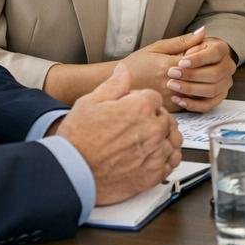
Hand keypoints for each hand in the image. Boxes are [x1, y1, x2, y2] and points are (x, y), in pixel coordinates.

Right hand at [56, 64, 182, 204]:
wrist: (72, 173)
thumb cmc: (77, 140)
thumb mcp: (89, 102)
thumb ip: (113, 85)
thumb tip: (123, 71)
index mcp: (140, 107)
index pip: (154, 97)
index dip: (141, 102)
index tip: (131, 109)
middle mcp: (153, 129)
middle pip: (166, 118)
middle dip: (153, 119)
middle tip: (136, 127)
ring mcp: (156, 152)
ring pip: (173, 139)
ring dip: (163, 138)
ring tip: (147, 141)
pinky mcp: (155, 174)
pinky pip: (172, 161)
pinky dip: (167, 158)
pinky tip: (154, 156)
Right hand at [121, 28, 208, 102]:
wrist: (119, 84)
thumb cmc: (137, 64)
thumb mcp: (157, 48)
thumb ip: (182, 41)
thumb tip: (203, 31)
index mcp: (167, 65)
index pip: (196, 61)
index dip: (203, 56)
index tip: (203, 52)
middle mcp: (169, 83)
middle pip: (199, 77)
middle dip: (206, 70)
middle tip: (206, 64)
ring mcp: (169, 97)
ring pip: (198, 92)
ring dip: (202, 84)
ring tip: (198, 76)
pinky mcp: (168, 108)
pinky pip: (190, 104)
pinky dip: (195, 97)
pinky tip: (192, 88)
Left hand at [164, 33, 236, 112]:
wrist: (159, 75)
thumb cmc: (165, 58)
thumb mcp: (169, 47)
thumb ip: (185, 41)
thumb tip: (202, 30)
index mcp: (219, 49)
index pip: (215, 53)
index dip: (199, 59)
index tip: (181, 62)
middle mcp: (226, 66)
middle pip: (216, 73)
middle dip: (193, 75)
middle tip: (172, 74)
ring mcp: (223, 83)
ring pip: (213, 90)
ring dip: (192, 89)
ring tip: (173, 86)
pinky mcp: (216, 98)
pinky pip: (209, 105)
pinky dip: (194, 105)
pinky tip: (178, 100)